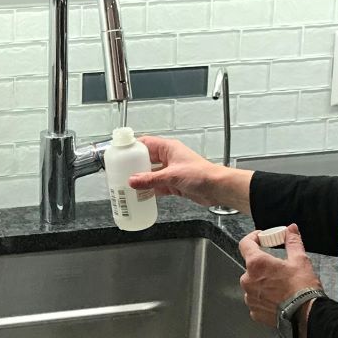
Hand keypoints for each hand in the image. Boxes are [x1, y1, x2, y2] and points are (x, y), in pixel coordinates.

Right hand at [127, 135, 250, 210]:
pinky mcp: (174, 183)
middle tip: (120, 170)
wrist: (217, 188)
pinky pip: (157, 185)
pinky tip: (141, 194)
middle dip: (134, 165)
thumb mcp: (171, 176)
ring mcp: (171, 171)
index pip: (146, 143)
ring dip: (141, 179)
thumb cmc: (202, 174)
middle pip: (146, 159)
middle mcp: (169, 158)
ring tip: (127, 184)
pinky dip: (149, 189)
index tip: (121, 152)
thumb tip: (132, 181)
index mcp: (169, 148)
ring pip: (151, 173)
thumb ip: (150, 179)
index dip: (132, 147)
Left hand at [238, 225, 322, 329]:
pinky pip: (256, 299)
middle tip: (278, 266)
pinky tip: (277, 298)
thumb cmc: (302, 287)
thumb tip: (291, 229)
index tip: (261, 238)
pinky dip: (264, 297)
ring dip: (262, 282)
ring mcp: (249, 297)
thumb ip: (292, 241)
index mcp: (256, 264)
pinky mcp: (254, 311)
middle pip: (251, 266)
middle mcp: (247, 280)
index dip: (253, 238)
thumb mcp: (300, 259)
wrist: (305, 314)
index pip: (245, 244)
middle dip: (263, 264)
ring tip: (280, 285)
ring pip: (253, 284)